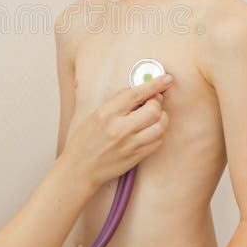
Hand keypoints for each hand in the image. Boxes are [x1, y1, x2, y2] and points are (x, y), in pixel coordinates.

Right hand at [61, 74, 171, 191]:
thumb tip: (139, 89)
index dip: (154, 84)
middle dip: (158, 102)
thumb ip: (117, 102)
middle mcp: (119, 129)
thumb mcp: (95, 114)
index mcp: (106, 114)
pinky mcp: (136, 157)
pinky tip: (151, 130)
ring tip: (154, 116)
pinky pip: (158, 142)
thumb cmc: (85, 140)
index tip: (166, 78)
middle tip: (155, 100)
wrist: (80, 168)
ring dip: (161, 118)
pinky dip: (159, 132)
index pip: (136, 94)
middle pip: (153, 110)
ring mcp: (129, 145)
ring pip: (160, 126)